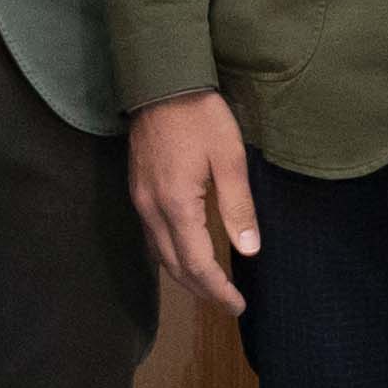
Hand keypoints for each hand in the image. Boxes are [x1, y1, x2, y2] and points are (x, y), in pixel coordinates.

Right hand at [128, 94, 263, 314]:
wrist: (160, 82)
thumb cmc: (200, 115)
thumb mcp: (229, 157)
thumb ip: (238, 207)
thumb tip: (249, 250)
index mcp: (177, 205)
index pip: (197, 263)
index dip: (218, 290)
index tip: (238, 305)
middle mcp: (152, 209)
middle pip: (174, 266)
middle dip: (202, 290)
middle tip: (228, 304)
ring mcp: (140, 200)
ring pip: (159, 254)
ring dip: (184, 276)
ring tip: (210, 288)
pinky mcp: (138, 190)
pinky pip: (152, 236)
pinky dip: (171, 256)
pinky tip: (186, 255)